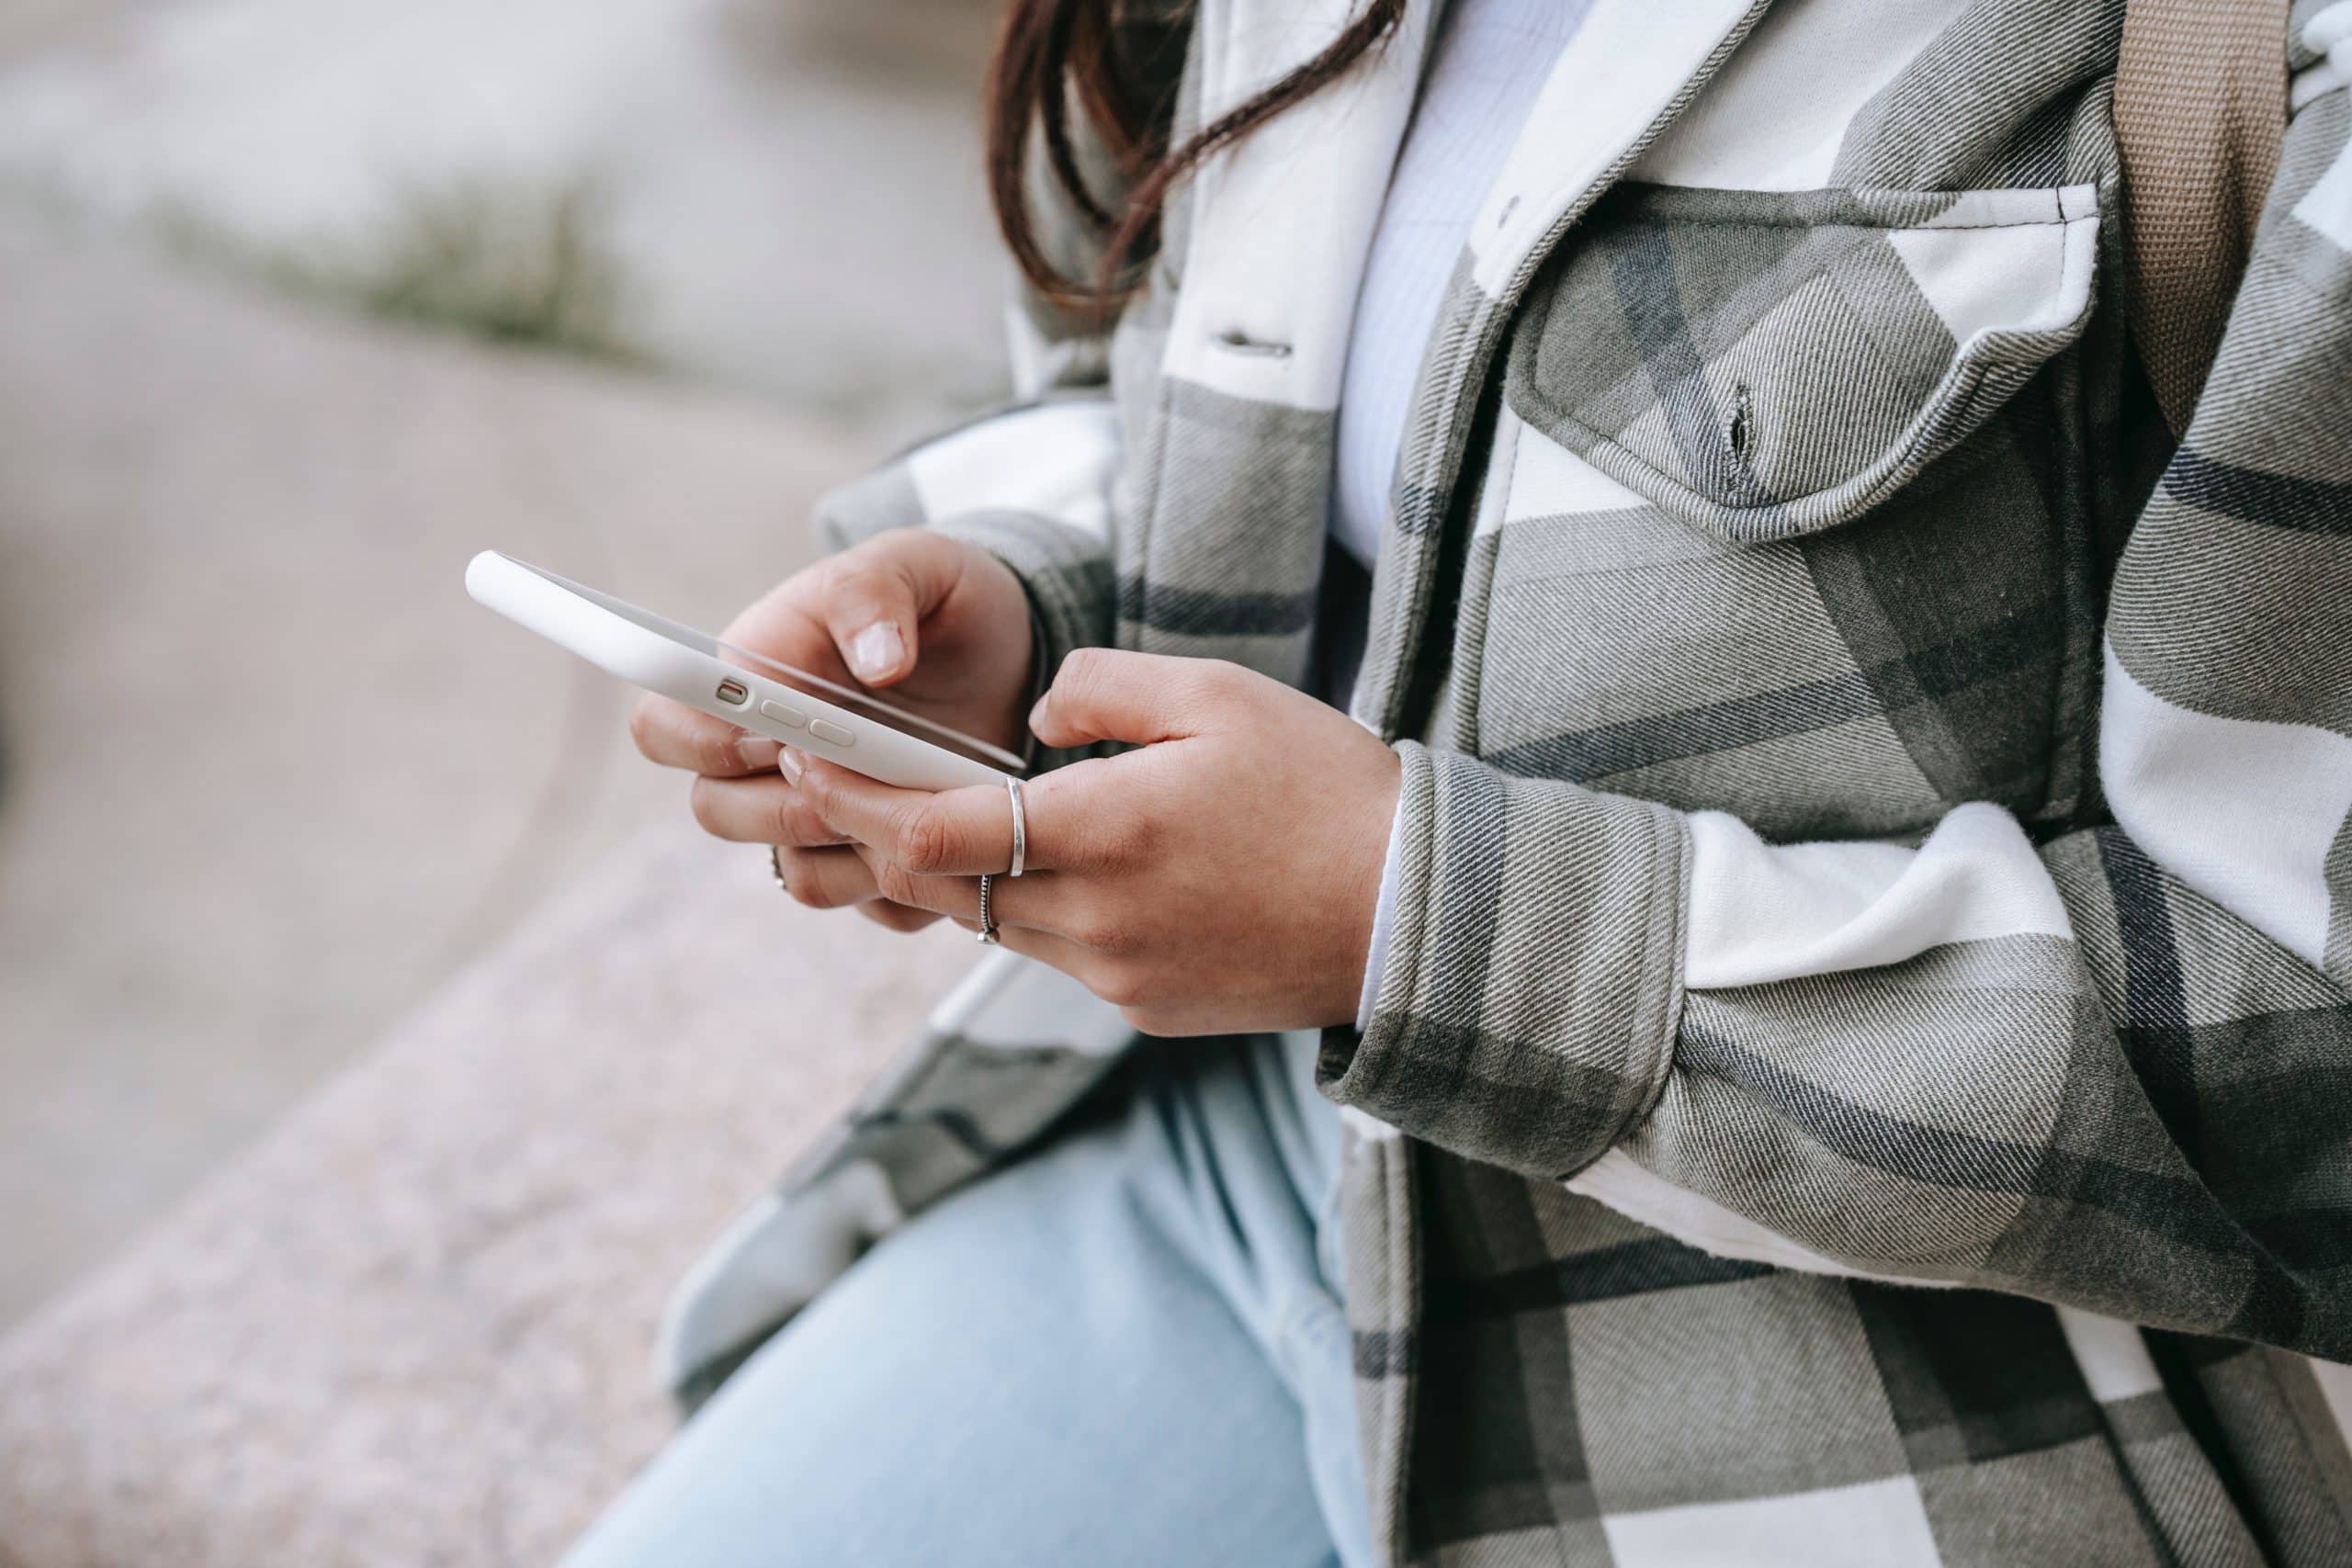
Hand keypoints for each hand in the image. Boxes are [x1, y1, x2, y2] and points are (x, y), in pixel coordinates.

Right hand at [630, 528, 1035, 932]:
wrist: (1008, 654)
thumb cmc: (940, 601)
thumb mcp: (914, 565)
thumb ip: (875, 592)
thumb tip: (876, 661)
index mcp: (749, 678)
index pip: (663, 725)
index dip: (700, 743)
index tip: (773, 736)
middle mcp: (767, 759)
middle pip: (717, 812)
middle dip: (786, 804)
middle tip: (861, 777)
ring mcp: (819, 816)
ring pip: (796, 873)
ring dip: (854, 848)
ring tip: (923, 801)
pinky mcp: (876, 859)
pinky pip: (871, 903)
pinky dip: (910, 883)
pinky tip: (956, 835)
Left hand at [795, 649, 1403, 1033]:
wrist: (1415, 914)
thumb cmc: (1324, 788)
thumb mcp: (1216, 694)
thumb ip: (1098, 687)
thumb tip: (1029, 710)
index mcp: (1106, 831)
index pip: (931, 830)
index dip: (853, 796)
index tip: (805, 757)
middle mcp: (1094, 920)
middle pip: (941, 885)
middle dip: (878, 832)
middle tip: (832, 778)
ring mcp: (1115, 976)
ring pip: (993, 921)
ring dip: (955, 871)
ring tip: (937, 809)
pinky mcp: (1142, 1007)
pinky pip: (1057, 952)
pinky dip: (1033, 906)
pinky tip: (1055, 862)